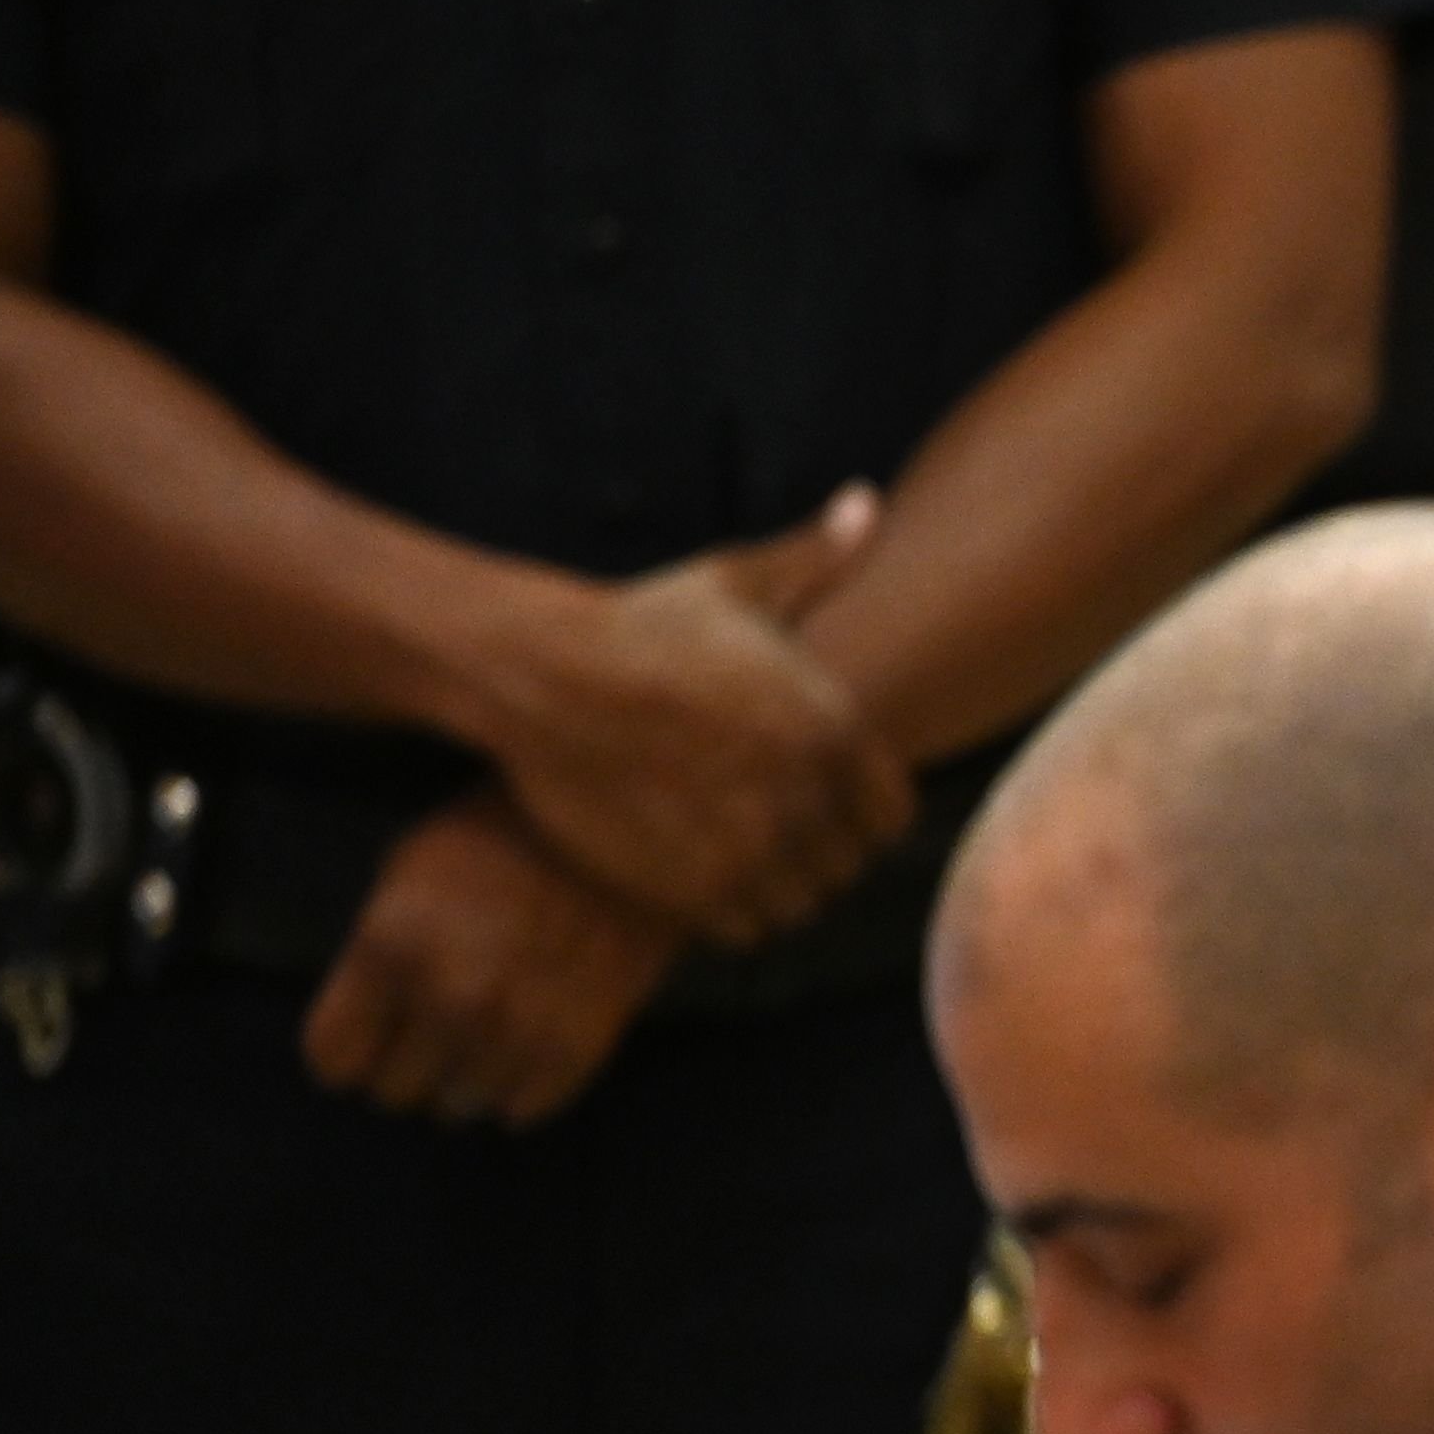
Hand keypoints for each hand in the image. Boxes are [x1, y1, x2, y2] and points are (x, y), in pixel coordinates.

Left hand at [300, 791, 677, 1127]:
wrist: (616, 831)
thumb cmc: (496, 838)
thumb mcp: (406, 872)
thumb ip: (377, 955)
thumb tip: (370, 1027)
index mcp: (391, 947)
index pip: (334, 1059)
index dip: (346, 1049)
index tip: (366, 1036)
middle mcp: (450, 1001)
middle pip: (394, 1092)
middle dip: (403, 1063)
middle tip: (430, 1028)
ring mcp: (516, 1031)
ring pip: (458, 1107)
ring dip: (461, 1077)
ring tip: (482, 1033)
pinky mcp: (577, 1050)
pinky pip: (521, 1109)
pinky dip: (516, 1088)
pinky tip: (522, 1044)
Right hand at [477, 486, 914, 944]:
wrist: (540, 673)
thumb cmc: (642, 623)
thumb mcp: (734, 581)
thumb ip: (815, 558)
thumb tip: (868, 503)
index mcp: (831, 730)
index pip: (894, 815)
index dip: (862, 812)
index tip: (822, 797)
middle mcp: (803, 797)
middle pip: (849, 864)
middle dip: (820, 849)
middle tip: (769, 823)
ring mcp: (749, 849)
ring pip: (803, 903)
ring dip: (780, 885)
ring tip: (737, 848)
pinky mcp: (693, 891)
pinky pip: (750, 930)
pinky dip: (734, 913)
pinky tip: (702, 872)